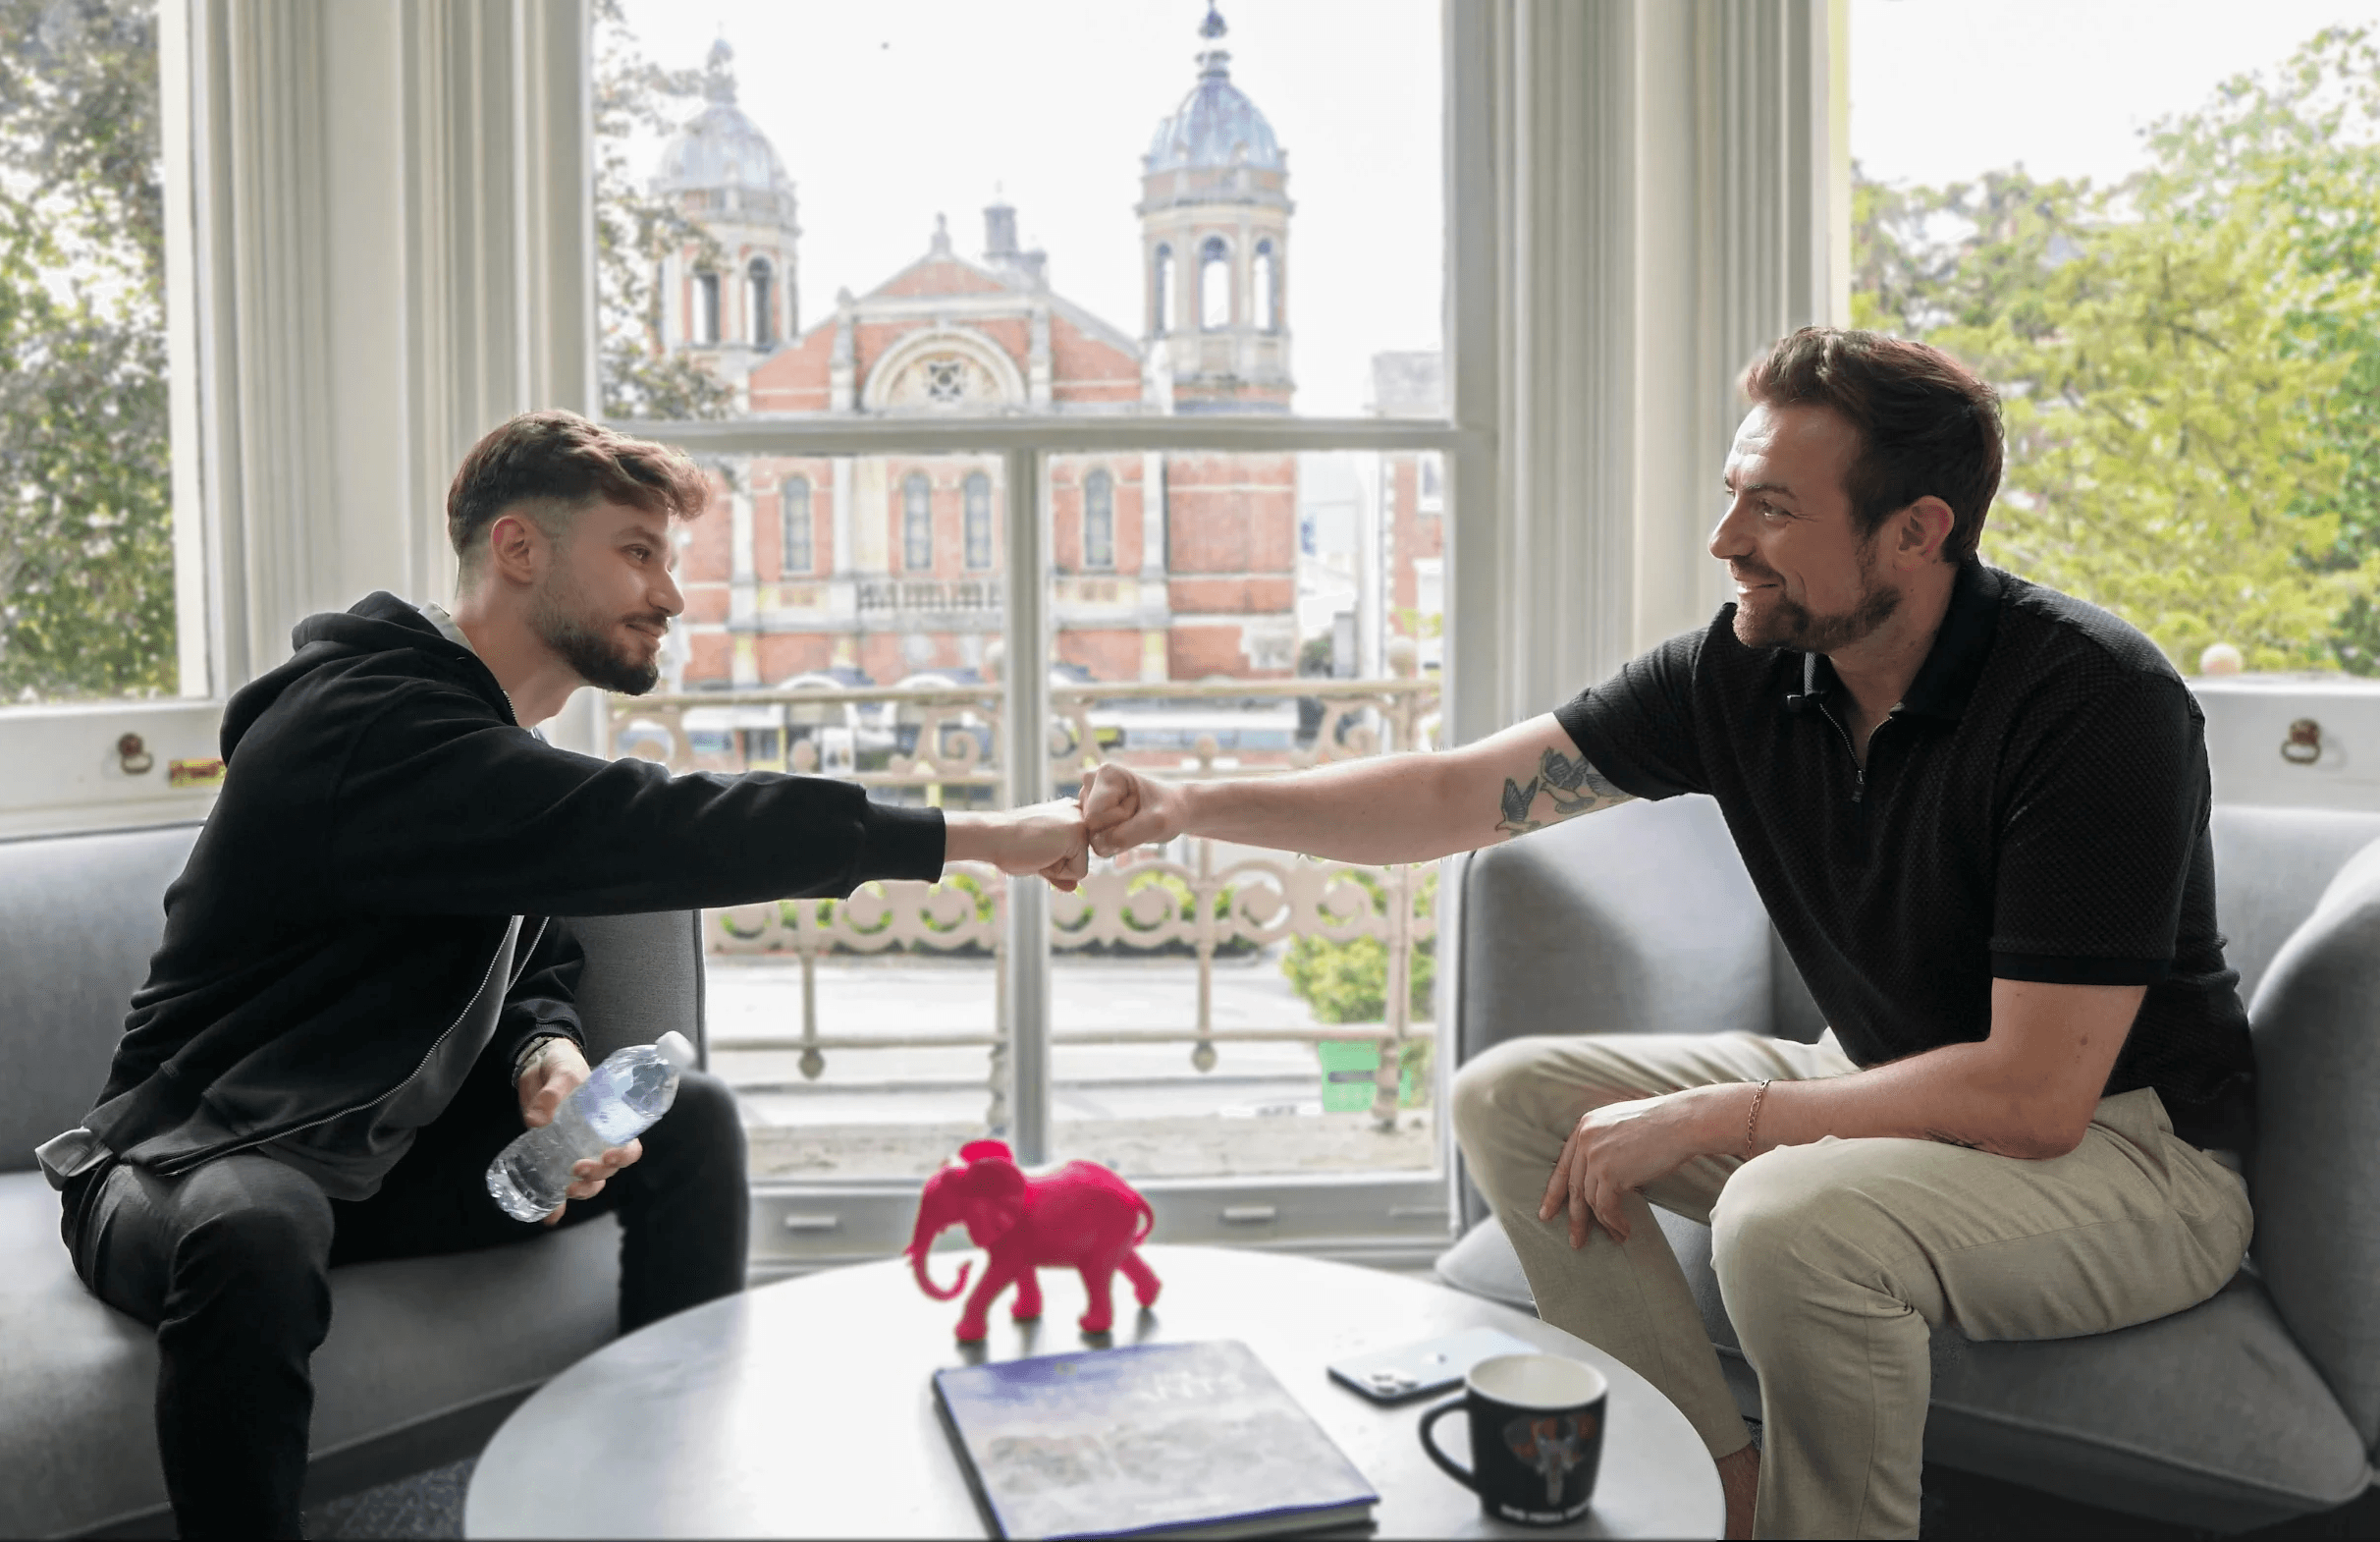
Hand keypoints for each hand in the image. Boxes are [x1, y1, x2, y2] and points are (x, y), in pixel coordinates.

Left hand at [515, 1039, 642, 1225]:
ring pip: (589, 1181)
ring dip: (583, 1191)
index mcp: (609, 1119)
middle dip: (597, 1177)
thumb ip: (553, 1092)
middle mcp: (596, 1139)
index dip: (625, 1156)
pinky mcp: (553, 1156)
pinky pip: (558, 1185)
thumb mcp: (561, 1072)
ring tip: (567, 1190)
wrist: (538, 1067)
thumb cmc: (562, 1065)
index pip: (629, 1144)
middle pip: (608, 1169)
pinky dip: (556, 1204)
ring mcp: (574, 1149)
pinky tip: (550, 1215)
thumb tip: (537, 1119)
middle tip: (577, 1170)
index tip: (609, 1157)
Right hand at [946, 801, 1088, 889]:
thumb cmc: (1010, 846)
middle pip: (1082, 860)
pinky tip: (1041, 853)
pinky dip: (1058, 871)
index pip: (1077, 853)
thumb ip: (1059, 870)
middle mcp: (1078, 812)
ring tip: (1037, 850)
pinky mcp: (1078, 833)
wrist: (992, 837)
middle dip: (1058, 865)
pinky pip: (1079, 872)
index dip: (1056, 862)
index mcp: (1069, 812)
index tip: (1035, 847)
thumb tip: (1073, 887)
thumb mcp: (1040, 859)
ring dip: (1057, 868)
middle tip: (1034, 849)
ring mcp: (1080, 822)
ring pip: (1081, 867)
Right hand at [1080, 762, 1185, 856]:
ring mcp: (1087, 797)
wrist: (1173, 810)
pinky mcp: (1088, 812)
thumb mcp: (1156, 824)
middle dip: (1117, 827)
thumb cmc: (1168, 811)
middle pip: (1090, 825)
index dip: (1120, 820)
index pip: (1095, 816)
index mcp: (1106, 773)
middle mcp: (1090, 781)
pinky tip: (1124, 825)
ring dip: (1115, 833)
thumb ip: (1125, 836)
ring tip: (1132, 818)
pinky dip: (1112, 839)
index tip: (1139, 807)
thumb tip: (1097, 846)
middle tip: (1137, 814)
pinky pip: (1094, 840)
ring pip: (1091, 835)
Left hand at [1536, 1090, 1713, 1246]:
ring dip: (1603, 1224)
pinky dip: (1614, 1223)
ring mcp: (1595, 1157)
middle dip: (1574, 1217)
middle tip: (1575, 1239)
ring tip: (1616, 1236)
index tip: (1547, 1212)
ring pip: (1590, 1201)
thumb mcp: (1621, 1127)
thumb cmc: (1662, 1125)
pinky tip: (1624, 1231)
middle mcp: (1584, 1140)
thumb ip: (1604, 1145)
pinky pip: (1606, 1208)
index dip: (1554, 1192)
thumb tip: (1600, 1178)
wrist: (1682, 1123)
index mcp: (1585, 1126)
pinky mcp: (1610, 1173)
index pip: (1563, 1165)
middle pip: (1572, 1186)